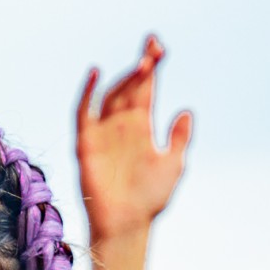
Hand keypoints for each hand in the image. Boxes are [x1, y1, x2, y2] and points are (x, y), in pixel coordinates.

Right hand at [76, 34, 192, 240]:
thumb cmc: (150, 197)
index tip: (160, 47)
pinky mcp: (86, 141)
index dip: (152, 66)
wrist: (126, 222)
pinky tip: (96, 73)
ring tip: (142, 65)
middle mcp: (121, 123)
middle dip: (141, 65)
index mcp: (142, 125)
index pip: (146, 87)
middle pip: (129, 85)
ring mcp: (103, 130)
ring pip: (111, 93)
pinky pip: (83, 111)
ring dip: (125, 77)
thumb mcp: (173, 164)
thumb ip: (178, 138)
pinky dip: (87, 92)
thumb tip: (185, 112)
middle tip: (154, 48)